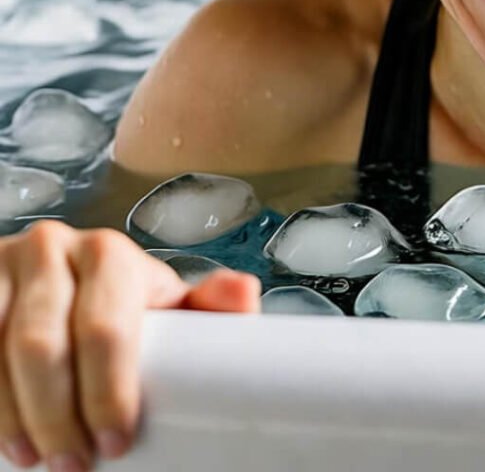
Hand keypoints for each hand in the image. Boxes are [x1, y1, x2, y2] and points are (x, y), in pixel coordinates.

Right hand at [0, 220, 259, 469]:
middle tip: (73, 464)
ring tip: (34, 457)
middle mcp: (52, 249)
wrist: (45, 278)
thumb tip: (245, 294)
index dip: (109, 391)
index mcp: (109, 254)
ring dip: (12, 416)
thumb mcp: (157, 301)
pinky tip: (1, 433)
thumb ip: (203, 306)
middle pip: (43, 345)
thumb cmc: (111, 301)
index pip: (106, 326)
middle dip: (58, 416)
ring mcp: (2, 266)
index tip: (116, 441)